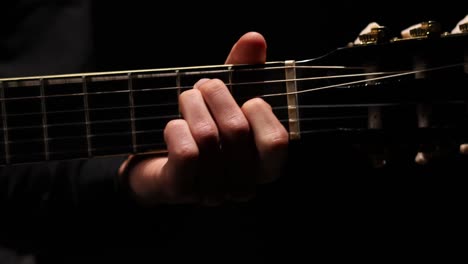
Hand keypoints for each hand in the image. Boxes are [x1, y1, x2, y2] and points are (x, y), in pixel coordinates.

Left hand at [119, 32, 288, 205]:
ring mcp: (212, 192)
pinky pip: (185, 151)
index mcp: (262, 166)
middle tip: (202, 86)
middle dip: (215, 94)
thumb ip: (245, 72)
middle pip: (237, 130)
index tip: (246, 99)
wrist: (157, 163)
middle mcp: (242, 185)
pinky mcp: (181, 190)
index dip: (259, 111)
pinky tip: (173, 126)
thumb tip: (254, 39)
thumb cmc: (200, 129)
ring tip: (186, 99)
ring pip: (207, 136)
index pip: (276, 142)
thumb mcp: (226, 99)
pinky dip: (176, 127)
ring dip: (191, 104)